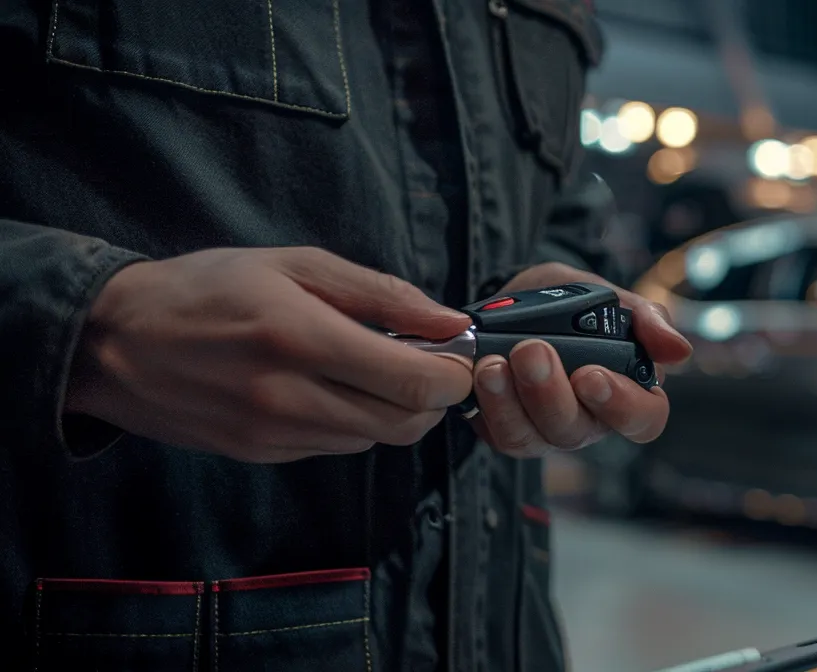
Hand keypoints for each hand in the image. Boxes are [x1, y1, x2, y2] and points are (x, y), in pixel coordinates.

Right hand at [65, 247, 475, 462]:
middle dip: (433, 397)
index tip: (454, 352)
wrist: (112, 341)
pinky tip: (333, 386)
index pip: (413, 383)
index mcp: (299, 338)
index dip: (452, 374)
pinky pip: (336, 446)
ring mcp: (273, 434)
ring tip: (374, 367)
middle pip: (406, 423)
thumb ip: (381, 295)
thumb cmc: (207, 288)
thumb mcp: (294, 266)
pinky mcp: (262, 455)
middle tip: (425, 362)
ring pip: (375, 439)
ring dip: (394, 409)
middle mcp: (288, 396)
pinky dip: (354, 420)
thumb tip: (450, 321)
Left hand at [469, 262, 691, 457]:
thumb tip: (679, 350)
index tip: (592, 374)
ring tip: (494, 363)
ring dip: (511, 401)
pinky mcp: (507, 430)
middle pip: (578, 430)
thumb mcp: (611, 296)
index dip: (622, 406)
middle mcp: (590, 419)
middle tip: (531, 350)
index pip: (644, 420)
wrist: (516, 302)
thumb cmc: (573, 305)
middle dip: (550, 393)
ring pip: (533, 438)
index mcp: (628, 392)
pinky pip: (499, 434)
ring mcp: (546, 430)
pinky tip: (480, 372)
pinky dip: (488, 404)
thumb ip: (646, 319)